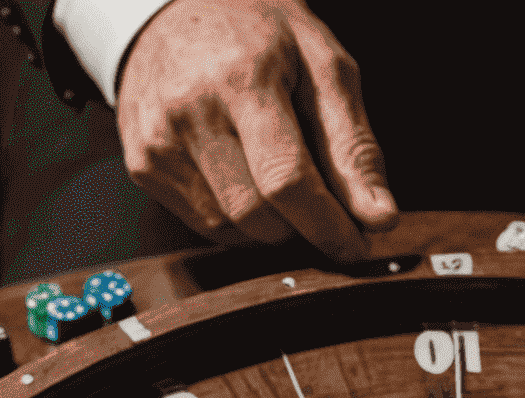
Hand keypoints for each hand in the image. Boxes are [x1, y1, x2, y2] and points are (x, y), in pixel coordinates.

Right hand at [116, 0, 398, 258]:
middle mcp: (191, 111)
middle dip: (300, 225)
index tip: (356, 247)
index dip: (328, 226)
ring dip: (269, 224)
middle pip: (259, 217)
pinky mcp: (143, 164)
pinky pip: (204, 224)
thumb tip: (381, 219)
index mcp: (243, 77)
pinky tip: (240, 174)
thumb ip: (354, 147)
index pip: (288, 181)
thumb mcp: (323, 66)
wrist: (172, 5)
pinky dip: (236, 217)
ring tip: (274, 174)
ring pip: (232, 230)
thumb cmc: (261, 32)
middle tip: (318, 201)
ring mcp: (158, 141)